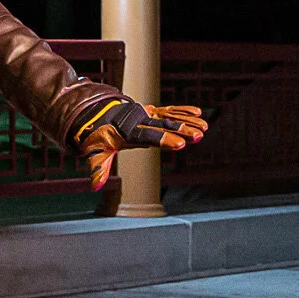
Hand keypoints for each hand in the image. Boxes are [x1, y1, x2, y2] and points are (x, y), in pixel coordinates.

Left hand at [79, 99, 208, 189]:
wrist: (97, 115)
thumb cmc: (98, 137)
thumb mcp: (96, 153)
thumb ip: (99, 169)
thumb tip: (94, 187)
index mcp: (126, 133)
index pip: (147, 136)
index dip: (163, 139)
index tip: (180, 145)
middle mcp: (138, 121)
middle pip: (162, 126)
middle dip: (181, 130)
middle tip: (198, 136)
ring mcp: (145, 115)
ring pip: (168, 117)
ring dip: (187, 122)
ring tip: (204, 128)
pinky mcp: (151, 112)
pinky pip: (168, 111)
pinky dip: (182, 111)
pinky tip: (198, 114)